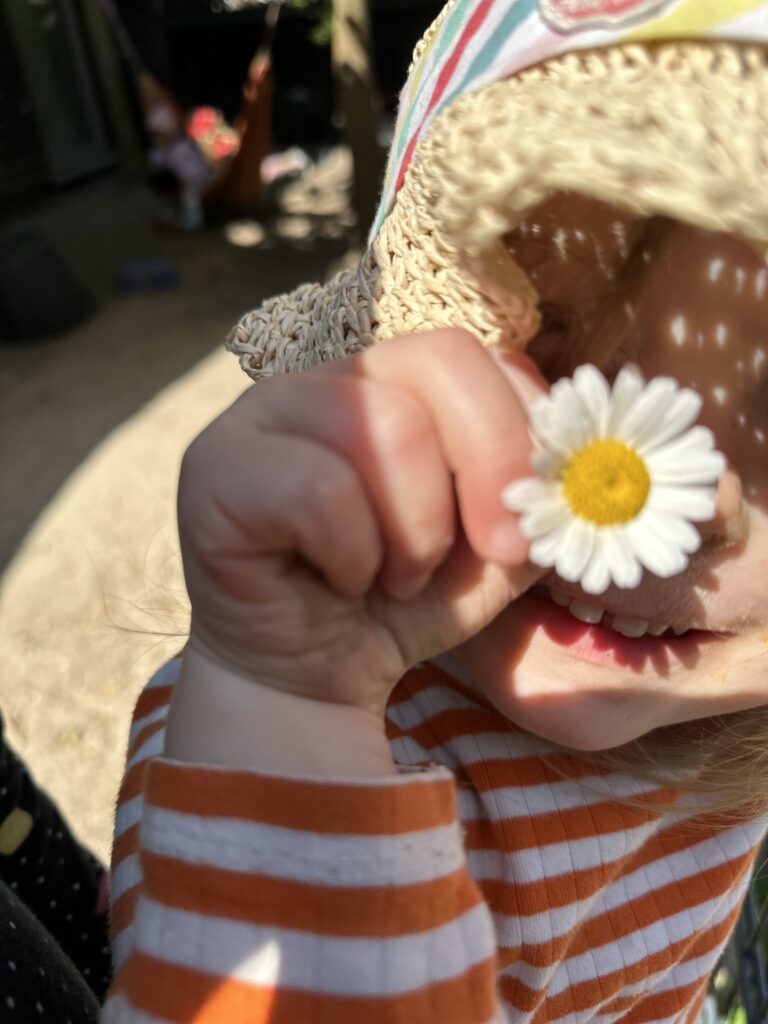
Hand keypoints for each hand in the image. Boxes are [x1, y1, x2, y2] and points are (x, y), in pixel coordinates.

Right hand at [177, 329, 546, 717]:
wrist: (310, 678)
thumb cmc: (400, 603)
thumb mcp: (493, 554)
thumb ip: (532, 497)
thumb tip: (574, 464)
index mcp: (394, 384)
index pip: (479, 353)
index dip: (524, 430)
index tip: (536, 523)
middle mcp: (328, 379)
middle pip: (438, 360)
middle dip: (488, 465)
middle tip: (496, 548)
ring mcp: (263, 411)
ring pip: (382, 426)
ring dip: (415, 531)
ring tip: (396, 576)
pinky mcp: (215, 465)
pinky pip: (318, 489)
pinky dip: (353, 556)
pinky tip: (340, 582)